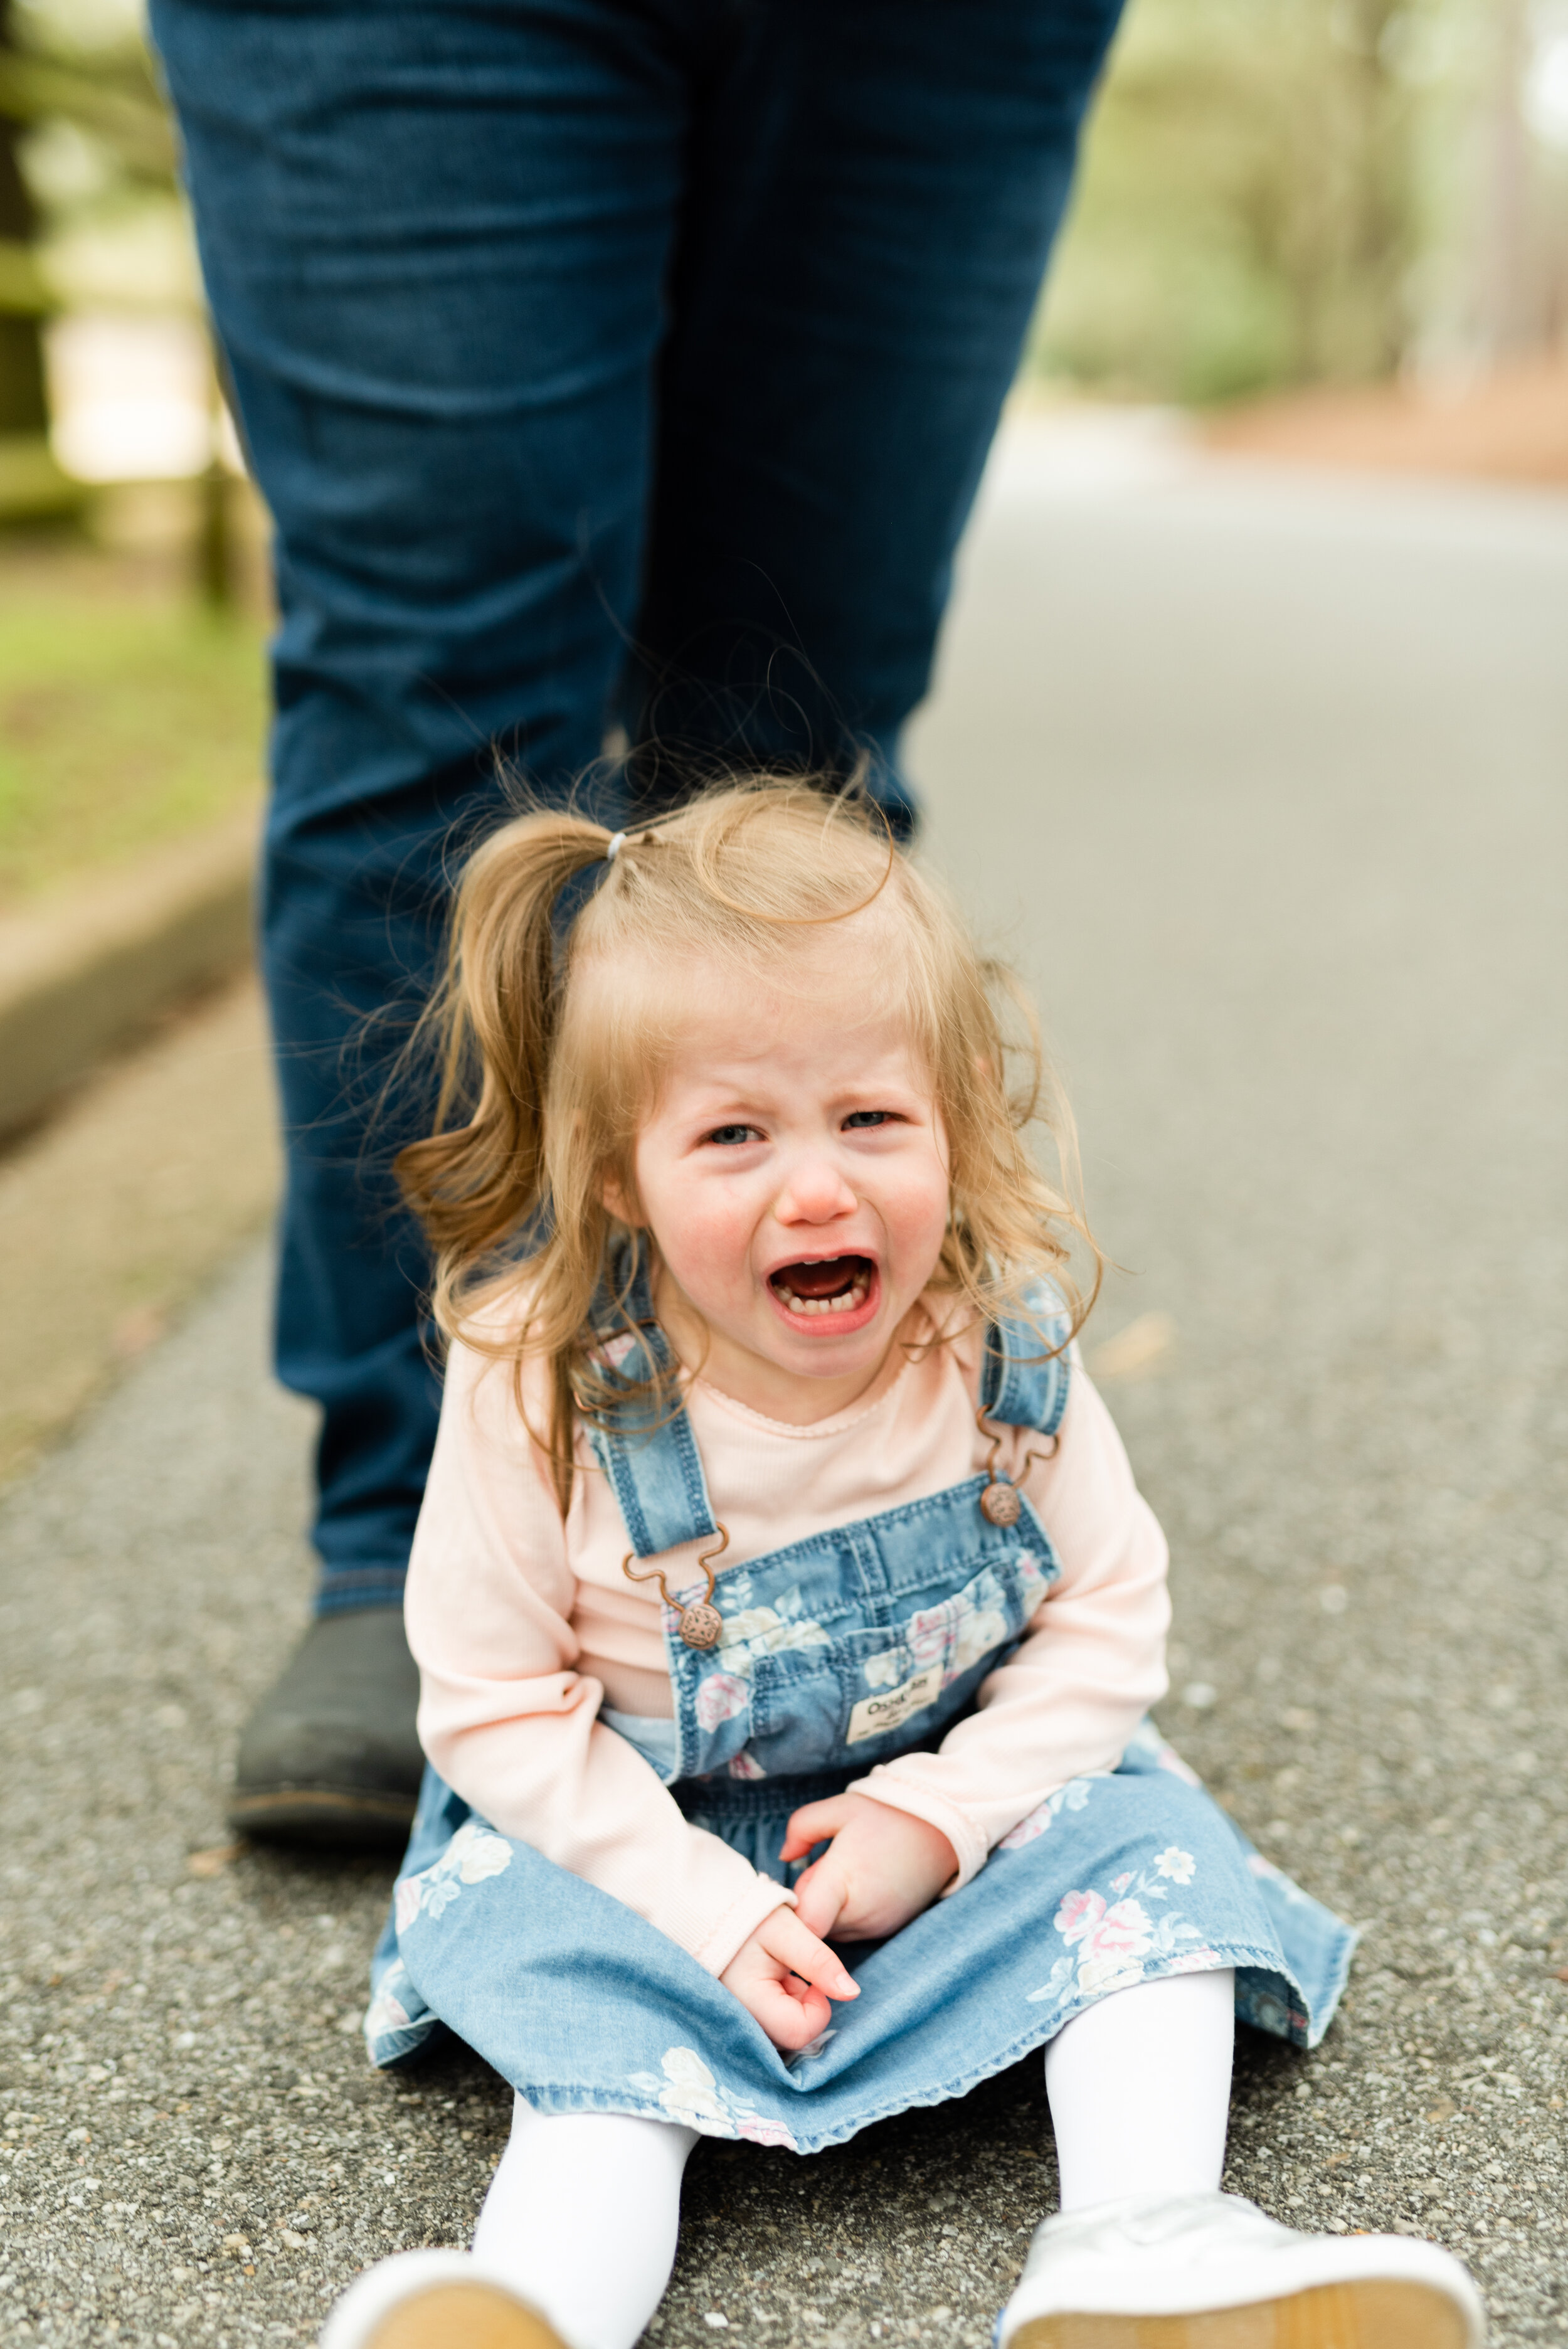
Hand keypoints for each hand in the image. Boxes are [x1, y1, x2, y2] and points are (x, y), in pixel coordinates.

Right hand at [719, 1905, 859, 2052]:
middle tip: (794, 1975)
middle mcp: (740, 2020)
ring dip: (794, 2006)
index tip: (810, 1980)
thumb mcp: (789, 1931)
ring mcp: (740, 2020)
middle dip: (804, 2008)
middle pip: (791, 2037)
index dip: (817, 2008)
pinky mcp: (743, 2016)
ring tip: (782, 1973)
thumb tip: (852, 1993)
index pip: (799, 2032)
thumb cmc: (753, 1918)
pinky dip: (783, 2005)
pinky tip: (774, 1979)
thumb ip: (819, 1962)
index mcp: (749, 2001)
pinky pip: (773, 2024)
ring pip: (784, 2032)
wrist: (718, 1912)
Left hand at [782, 1792, 957, 1942]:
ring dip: (826, 1910)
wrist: (943, 1830)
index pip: (803, 1925)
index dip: (785, 1916)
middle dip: (805, 1903)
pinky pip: (851, 1930)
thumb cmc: (888, 1816)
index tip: (778, 1899)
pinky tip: (859, 1885)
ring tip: (844, 1874)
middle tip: (821, 1867)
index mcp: (842, 1883)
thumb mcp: (839, 1808)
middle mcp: (859, 1915)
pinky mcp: (886, 1931)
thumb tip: (784, 1857)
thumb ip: (802, 1828)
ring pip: (830, 1930)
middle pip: (811, 1926)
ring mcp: (875, 1927)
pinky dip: (845, 1914)